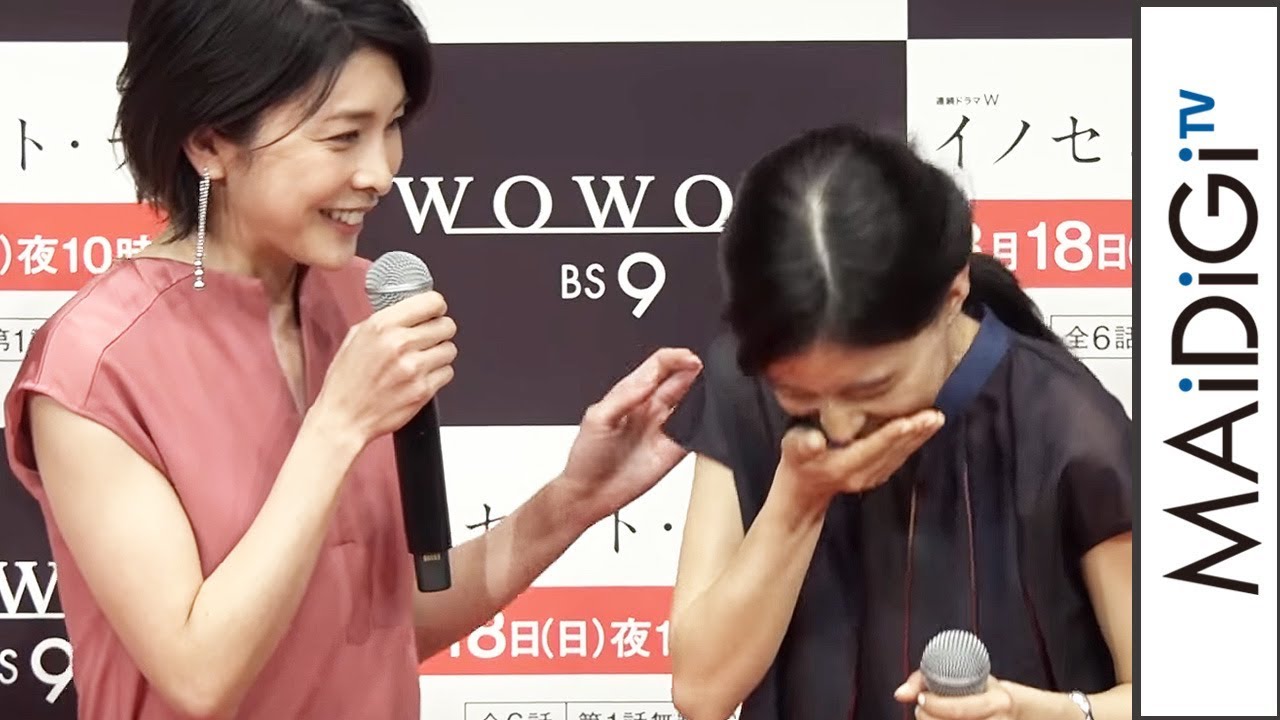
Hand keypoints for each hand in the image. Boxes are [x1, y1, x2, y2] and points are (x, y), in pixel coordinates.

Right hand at [313, 291, 456, 444]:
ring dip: (440, 353)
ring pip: (450, 349)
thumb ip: (385, 322)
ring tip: (424, 360)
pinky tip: (422, 377)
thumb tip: (409, 312)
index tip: (434, 312)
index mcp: (382, 326)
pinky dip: (439, 374)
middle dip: (440, 331)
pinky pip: (447, 372)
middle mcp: (399, 344)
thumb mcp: (355, 338)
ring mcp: (414, 368)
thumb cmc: (346, 382)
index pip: (431, 302)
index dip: (436, 307)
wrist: (344, 418)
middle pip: (446, 326)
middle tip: (430, 338)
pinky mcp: (423, 390)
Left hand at [558, 348, 702, 522]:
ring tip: (709, 388)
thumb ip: (623, 398)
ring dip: (702, 394)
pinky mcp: (674, 451)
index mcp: (630, 394)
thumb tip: (647, 381)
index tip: (688, 358)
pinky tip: (706, 419)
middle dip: (692, 370)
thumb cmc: (586, 457)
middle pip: (679, 380)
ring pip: (691, 403)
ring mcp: (664, 429)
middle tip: (700, 368)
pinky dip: (704, 426)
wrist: (590, 493)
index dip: (674, 358)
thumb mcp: (597, 419)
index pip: (658, 366)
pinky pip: (696, 434)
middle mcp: (650, 409)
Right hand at [775, 408, 944, 508]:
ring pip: (900, 455)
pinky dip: (913, 443)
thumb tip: (815, 441)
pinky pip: (899, 458)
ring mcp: (872, 478)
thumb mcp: (793, 450)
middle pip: (892, 451)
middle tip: (934, 416)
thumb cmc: (798, 461)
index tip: (909, 421)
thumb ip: (804, 445)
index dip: (889, 435)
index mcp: (842, 467)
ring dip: (919, 438)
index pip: (871, 448)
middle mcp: (861, 475)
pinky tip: (924, 429)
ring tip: (936, 419)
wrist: (804, 488)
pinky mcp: (878, 475)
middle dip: (914, 433)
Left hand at [895, 670, 1025, 719]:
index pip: (961, 709)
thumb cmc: (977, 687)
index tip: (921, 698)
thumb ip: (923, 680)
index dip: (936, 706)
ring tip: (928, 715)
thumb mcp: (959, 673)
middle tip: (922, 709)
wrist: (1007, 707)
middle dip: (928, 718)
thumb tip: (900, 695)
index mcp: (997, 702)